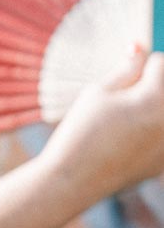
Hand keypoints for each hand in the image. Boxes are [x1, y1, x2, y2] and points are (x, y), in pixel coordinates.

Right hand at [41, 50, 163, 205]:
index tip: (120, 82)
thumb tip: (141, 45)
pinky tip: (128, 143)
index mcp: (157, 98)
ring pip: (162, 112)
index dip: (139, 67)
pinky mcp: (163, 163)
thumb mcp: (98, 92)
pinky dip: (151, 133)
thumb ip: (126, 68)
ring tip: (127, 121)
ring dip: (152, 109)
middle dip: (152, 87)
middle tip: (127, 100)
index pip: (161, 63)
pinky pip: (161, 135)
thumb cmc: (81, 132)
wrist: (73, 181)